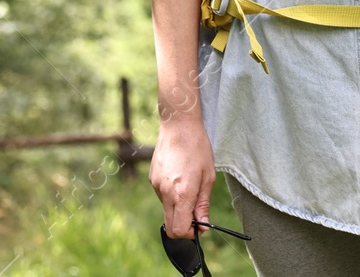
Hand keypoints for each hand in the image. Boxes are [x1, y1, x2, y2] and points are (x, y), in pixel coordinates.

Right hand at [149, 119, 215, 239]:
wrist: (178, 124)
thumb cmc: (197, 148)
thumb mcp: (208, 177)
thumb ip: (203, 204)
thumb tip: (202, 225)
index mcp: (182, 194)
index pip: (180, 230)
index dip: (191, 233)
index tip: (200, 225)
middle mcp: (165, 192)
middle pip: (170, 226)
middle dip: (183, 226)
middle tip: (195, 214)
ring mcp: (156, 185)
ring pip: (167, 209)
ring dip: (178, 207)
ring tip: (189, 184)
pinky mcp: (151, 178)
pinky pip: (161, 195)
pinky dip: (171, 194)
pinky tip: (179, 176)